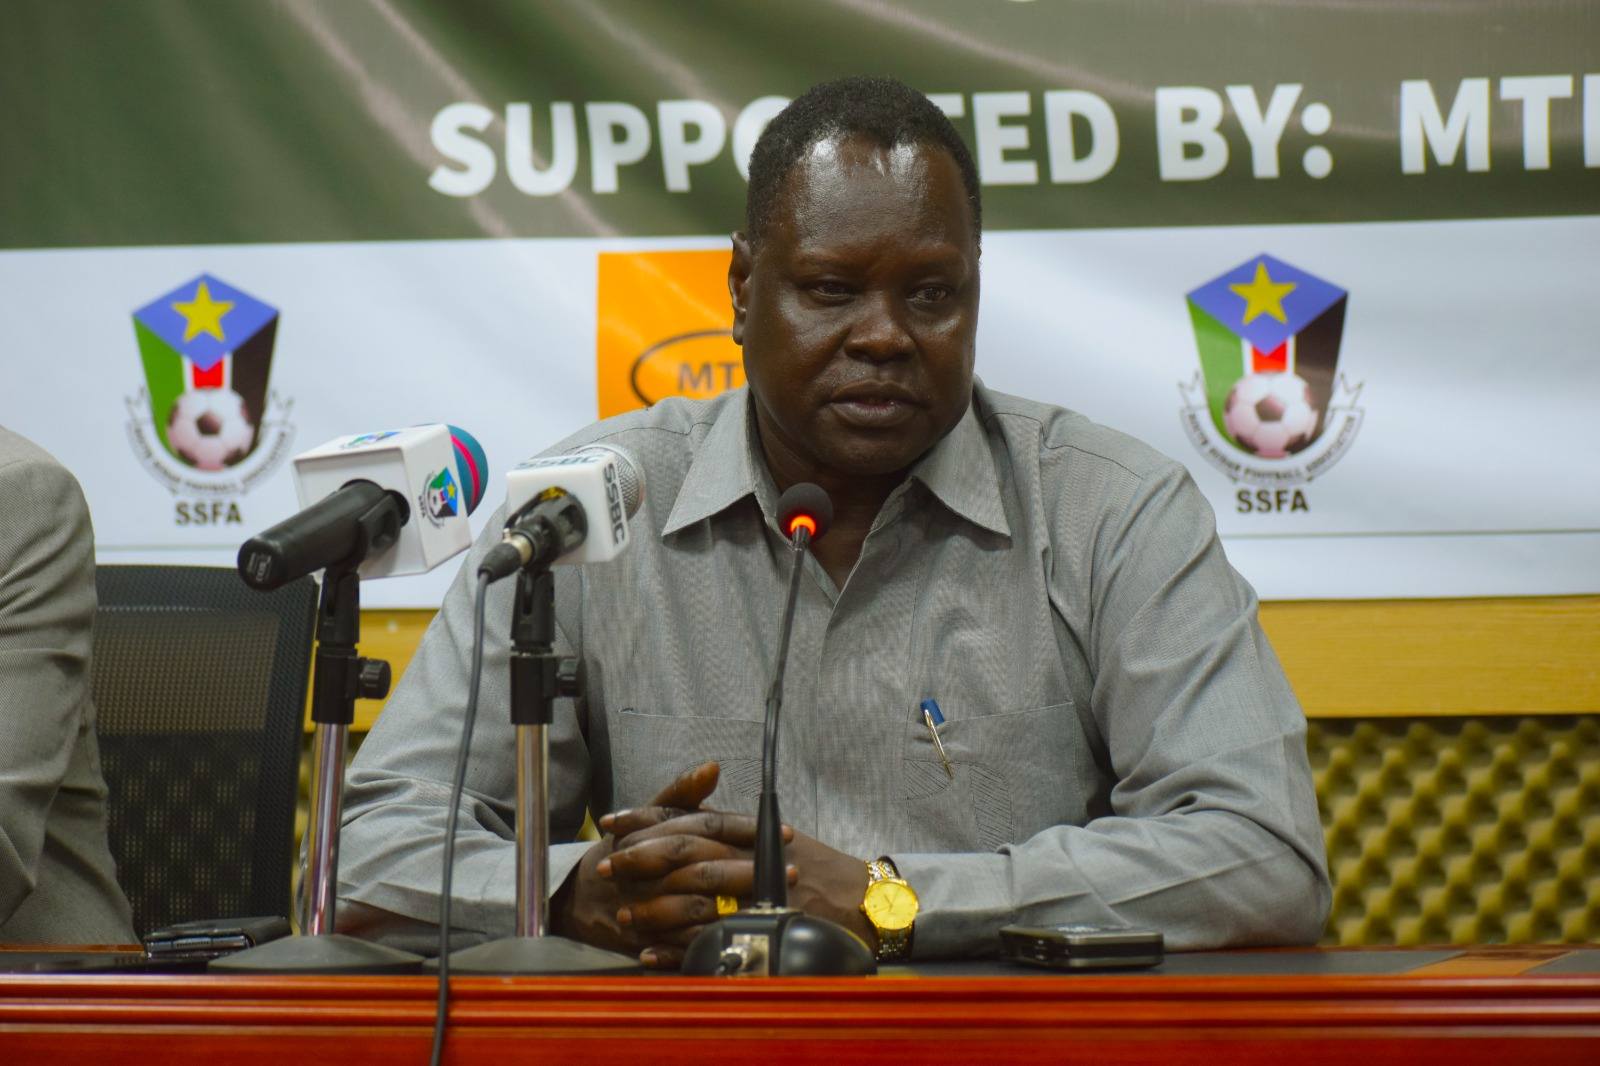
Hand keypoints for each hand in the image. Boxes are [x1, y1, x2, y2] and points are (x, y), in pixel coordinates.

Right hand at [552, 761, 794, 965]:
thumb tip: (712, 766)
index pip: (707, 827)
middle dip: (751, 871)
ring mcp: (647, 905)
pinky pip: (682, 943)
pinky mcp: (645, 938)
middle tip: (791, 871)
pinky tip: (741, 936)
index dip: (746, 829)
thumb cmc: (624, 849)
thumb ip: (681, 792)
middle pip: (705, 868)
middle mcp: (651, 869)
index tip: (784, 832)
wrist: (579, 895)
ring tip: (774, 905)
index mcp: (656, 834)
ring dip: (738, 908)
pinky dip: (711, 940)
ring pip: (697, 908)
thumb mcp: (647, 815)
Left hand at [607, 801, 873, 963]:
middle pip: (684, 852)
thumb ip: (735, 827)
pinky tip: (647, 953)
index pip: (690, 817)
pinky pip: (708, 943)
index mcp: (749, 832)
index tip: (613, 823)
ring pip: (691, 898)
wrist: (864, 902)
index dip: (647, 818)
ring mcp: (751, 897)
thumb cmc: (822, 869)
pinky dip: (674, 950)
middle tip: (606, 866)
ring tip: (624, 915)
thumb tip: (698, 810)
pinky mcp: (755, 933)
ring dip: (652, 907)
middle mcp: (747, 858)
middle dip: (640, 858)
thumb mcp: (778, 836)